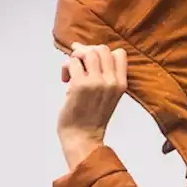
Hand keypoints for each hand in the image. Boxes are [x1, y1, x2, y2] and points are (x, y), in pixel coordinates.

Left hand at [57, 42, 127, 169]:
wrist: (83, 137)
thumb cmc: (91, 117)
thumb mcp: (108, 95)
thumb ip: (104, 75)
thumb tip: (83, 49)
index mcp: (121, 84)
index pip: (119, 53)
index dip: (103, 53)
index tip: (91, 60)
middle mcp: (111, 81)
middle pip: (102, 49)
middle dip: (86, 52)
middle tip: (78, 63)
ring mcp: (96, 83)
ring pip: (87, 52)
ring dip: (75, 58)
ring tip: (70, 71)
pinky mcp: (80, 85)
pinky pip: (71, 63)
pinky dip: (65, 68)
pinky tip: (65, 80)